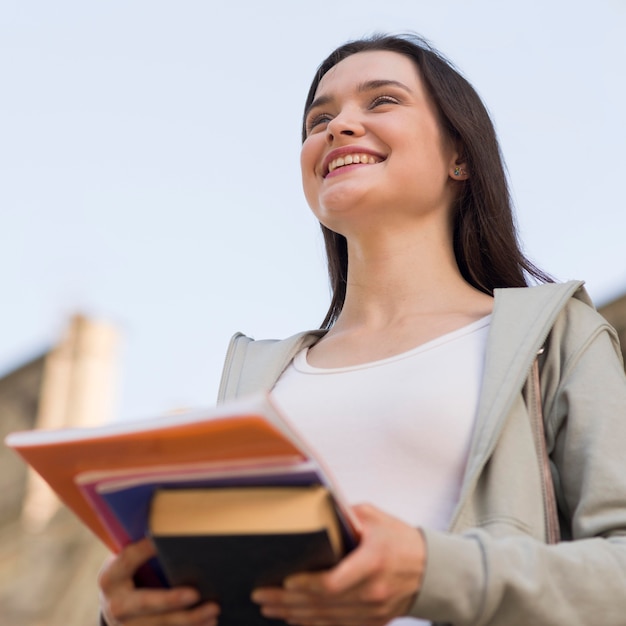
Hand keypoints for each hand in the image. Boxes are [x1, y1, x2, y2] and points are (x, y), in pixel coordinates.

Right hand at [98, 538, 219, 625]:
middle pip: (146, 602)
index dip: (143, 550)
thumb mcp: (129, 560)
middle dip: (171, 600)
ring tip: (214, 610)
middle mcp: (115, 605)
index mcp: (111, 577)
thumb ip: (146, 550)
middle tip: (195, 594)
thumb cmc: (131, 571)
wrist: (115, 604)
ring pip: (160, 625)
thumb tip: (179, 529)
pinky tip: (209, 623)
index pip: (128, 559)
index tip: (160, 541)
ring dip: (190, 620)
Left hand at [251, 503, 425, 625]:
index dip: (308, 585)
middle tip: (261, 595)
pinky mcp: (372, 622)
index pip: (335, 582)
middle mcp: (372, 591)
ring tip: (269, 608)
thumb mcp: (375, 518)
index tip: (286, 581)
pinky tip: (293, 620)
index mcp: (373, 562)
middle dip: (287, 602)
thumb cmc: (400, 539)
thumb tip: (316, 508)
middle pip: (323, 604)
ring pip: (326, 619)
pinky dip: (313, 624)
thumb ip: (346, 515)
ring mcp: (372, 611)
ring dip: (294, 615)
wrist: (431, 570)